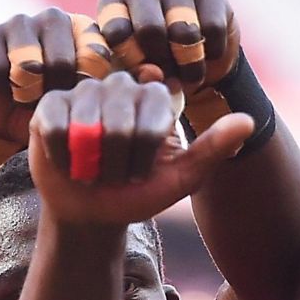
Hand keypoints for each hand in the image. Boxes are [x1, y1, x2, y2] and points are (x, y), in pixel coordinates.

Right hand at [0, 9, 114, 142]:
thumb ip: (127, 84)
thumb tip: (154, 73)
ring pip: (30, 62)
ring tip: (31, 94)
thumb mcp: (97, 99)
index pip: (97, 53)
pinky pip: (0, 68)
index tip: (82, 97)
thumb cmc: (62, 108)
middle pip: (63, 60)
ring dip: (30, 90)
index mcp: (87, 30)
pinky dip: (4, 88)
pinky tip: (6, 89)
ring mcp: (19, 22)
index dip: (88, 83)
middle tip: (53, 98)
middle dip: (57, 91)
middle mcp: (55, 18)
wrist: (9, 118)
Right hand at [27, 72, 251, 226]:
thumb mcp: (184, 176)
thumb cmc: (140, 192)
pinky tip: (72, 164)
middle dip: (123, 159)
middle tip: (120, 173)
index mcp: (156, 98)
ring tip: (96, 169)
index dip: (150, 144)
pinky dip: (68, 157)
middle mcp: (122, 86)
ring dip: (95, 161)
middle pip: (123, 118)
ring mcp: (84, 93)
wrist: (94, 212)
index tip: (147, 166)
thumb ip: (214, 148)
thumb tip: (249, 120)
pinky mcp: (50, 106)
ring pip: (91, 122)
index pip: (158, 106)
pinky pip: (59, 127)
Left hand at [96, 0, 240, 90]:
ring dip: (191, 63)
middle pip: (151, 29)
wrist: (198, 56)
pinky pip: (214, 29)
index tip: (141, 70)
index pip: (116, 31)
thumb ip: (135, 75)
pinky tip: (208, 52)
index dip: (132, 60)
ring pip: (185, 31)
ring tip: (190, 70)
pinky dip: (214, 52)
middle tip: (168, 71)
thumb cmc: (156, 62)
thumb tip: (153, 73)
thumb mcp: (136, 71)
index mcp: (112, 0)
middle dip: (163, 60)